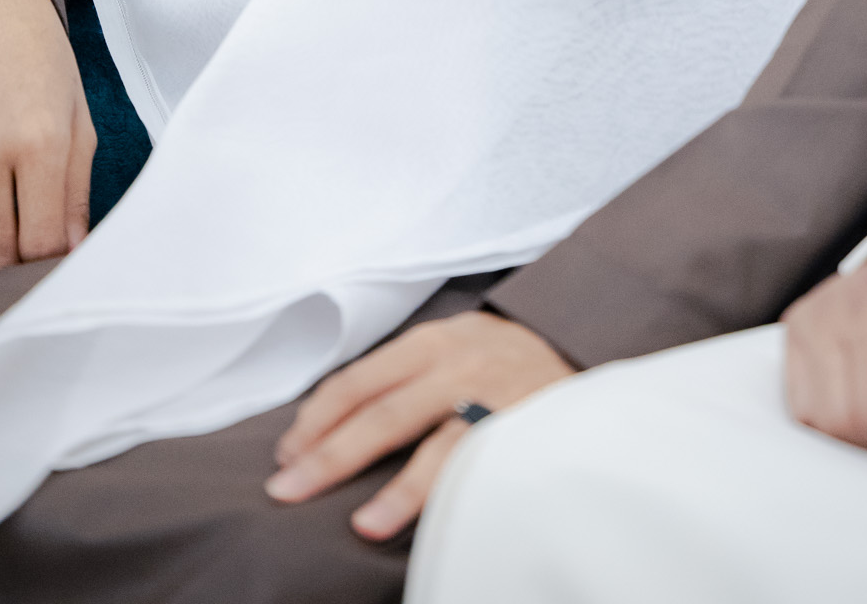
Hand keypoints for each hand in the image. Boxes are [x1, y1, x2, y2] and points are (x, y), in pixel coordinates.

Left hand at [265, 309, 573, 538]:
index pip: (358, 381)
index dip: (317, 419)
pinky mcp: (523, 428)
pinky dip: (453, 494)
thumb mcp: (452, 346)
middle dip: (330, 455)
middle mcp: (458, 362)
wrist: (579, 346)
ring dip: (397, 489)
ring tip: (363, 525)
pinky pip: (482, 464)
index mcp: (432, 341)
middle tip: (287, 491)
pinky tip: (430, 521)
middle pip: (382, 412)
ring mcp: (492, 396)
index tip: (287, 455)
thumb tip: (334, 423)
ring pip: (436, 444)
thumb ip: (405, 376)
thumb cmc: (502, 357)